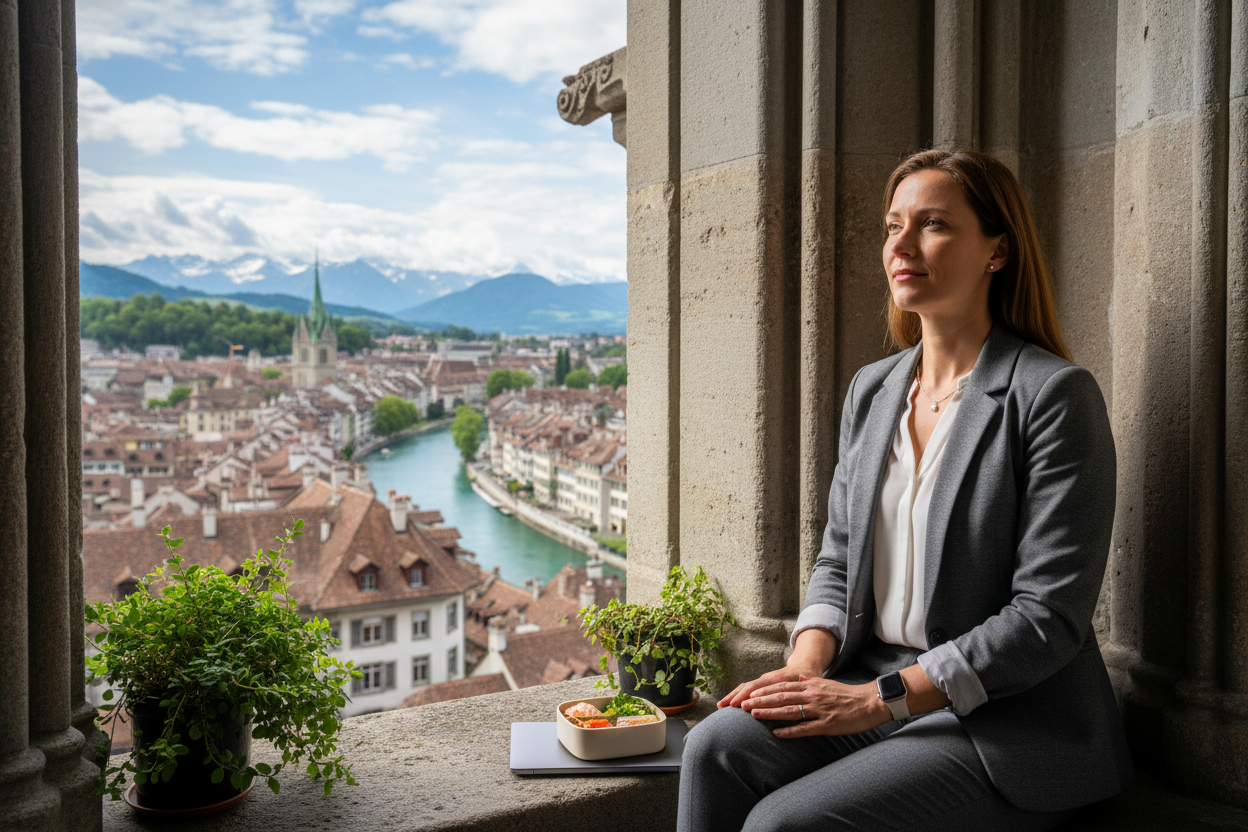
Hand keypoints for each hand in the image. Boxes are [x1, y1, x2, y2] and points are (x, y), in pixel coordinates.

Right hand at [717, 660, 823, 709]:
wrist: (804, 666)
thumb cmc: (807, 676)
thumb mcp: (808, 679)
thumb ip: (804, 681)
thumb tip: (802, 681)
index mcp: (776, 678)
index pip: (757, 687)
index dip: (747, 696)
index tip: (737, 705)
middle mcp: (766, 679)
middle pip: (747, 687)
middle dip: (734, 696)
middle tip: (722, 706)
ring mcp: (762, 681)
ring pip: (744, 687)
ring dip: (732, 696)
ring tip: (720, 706)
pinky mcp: (760, 685)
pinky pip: (746, 689)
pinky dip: (736, 696)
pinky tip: (729, 704)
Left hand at [740, 675, 889, 737]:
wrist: (870, 702)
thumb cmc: (848, 694)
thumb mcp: (827, 683)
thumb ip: (810, 680)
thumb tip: (798, 675)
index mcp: (811, 686)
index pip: (783, 687)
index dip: (765, 691)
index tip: (749, 694)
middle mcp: (812, 696)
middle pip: (781, 697)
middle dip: (761, 701)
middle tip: (742, 705)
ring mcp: (819, 710)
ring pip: (790, 711)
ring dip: (770, 713)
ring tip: (753, 715)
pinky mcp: (827, 725)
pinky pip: (805, 728)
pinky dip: (790, 731)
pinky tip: (777, 733)